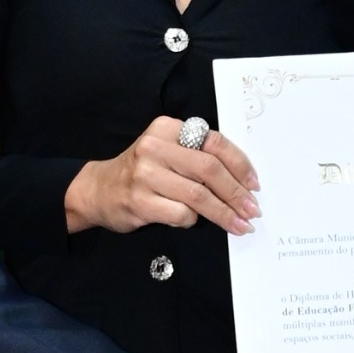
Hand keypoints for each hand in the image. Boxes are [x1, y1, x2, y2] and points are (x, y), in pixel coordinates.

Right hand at [66, 119, 256, 237]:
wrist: (99, 190)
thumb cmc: (142, 172)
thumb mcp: (166, 151)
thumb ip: (197, 156)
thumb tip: (242, 180)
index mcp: (166, 128)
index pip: (214, 142)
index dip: (240, 165)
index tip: (254, 184)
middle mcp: (154, 147)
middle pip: (209, 170)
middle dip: (236, 193)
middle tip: (252, 209)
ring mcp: (145, 175)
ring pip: (199, 195)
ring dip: (224, 213)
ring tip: (240, 224)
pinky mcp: (140, 201)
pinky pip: (181, 214)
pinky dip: (192, 221)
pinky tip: (192, 221)